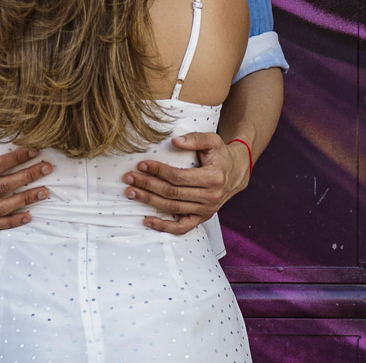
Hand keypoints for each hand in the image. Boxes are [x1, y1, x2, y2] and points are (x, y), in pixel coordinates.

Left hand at [121, 132, 249, 234]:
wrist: (235, 173)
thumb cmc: (220, 155)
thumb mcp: (213, 140)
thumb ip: (195, 138)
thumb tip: (175, 141)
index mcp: (213, 177)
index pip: (179, 177)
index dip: (158, 171)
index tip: (141, 164)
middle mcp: (211, 197)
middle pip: (172, 193)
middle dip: (148, 185)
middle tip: (129, 178)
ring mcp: (206, 210)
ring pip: (173, 208)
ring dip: (149, 201)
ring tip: (131, 193)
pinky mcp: (202, 218)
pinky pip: (182, 227)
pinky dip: (164, 226)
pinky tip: (147, 220)